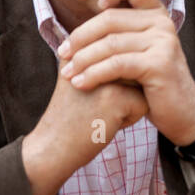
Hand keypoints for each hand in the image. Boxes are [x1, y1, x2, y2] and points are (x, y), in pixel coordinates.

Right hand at [21, 61, 147, 194]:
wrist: (51, 147)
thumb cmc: (70, 116)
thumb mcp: (79, 76)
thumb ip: (102, 59)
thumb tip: (139, 52)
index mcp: (84, 47)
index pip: (124, 56)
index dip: (116, 80)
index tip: (90, 95)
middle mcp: (95, 55)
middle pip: (135, 68)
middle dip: (125, 91)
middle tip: (95, 107)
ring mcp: (105, 75)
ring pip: (142, 85)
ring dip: (128, 103)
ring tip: (99, 113)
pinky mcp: (116, 95)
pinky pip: (143, 105)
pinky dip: (130, 119)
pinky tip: (105, 124)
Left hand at [56, 0, 194, 148]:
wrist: (181, 113)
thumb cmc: (151, 84)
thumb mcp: (137, 53)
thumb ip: (118, 36)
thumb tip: (77, 32)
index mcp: (157, 14)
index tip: (98, 10)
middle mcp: (163, 22)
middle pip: (110, 19)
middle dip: (80, 37)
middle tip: (63, 55)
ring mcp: (164, 41)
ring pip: (110, 43)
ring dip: (82, 60)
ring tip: (68, 74)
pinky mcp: (160, 63)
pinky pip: (117, 64)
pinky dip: (94, 74)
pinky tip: (80, 84)